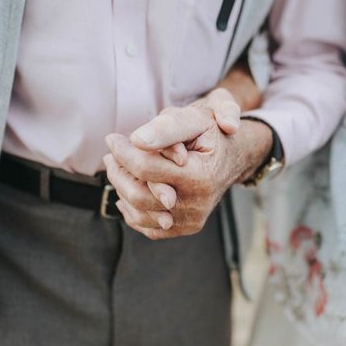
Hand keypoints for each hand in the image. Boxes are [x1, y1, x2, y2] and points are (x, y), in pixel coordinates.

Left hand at [104, 113, 270, 239]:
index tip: (112, 138)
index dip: (123, 152)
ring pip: (138, 212)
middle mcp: (198, 204)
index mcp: (201, 176)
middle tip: (111, 154)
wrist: (234, 155)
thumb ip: (167, 127)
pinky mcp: (185, 227)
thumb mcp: (195, 118)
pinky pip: (147, 226)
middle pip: (138, 194)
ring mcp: (191, 219)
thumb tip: (137, 140)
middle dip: (118, 171)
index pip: (146, 169)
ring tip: (118, 166)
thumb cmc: (211, 132)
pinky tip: (130, 187)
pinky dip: (131, 208)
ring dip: (121, 188)